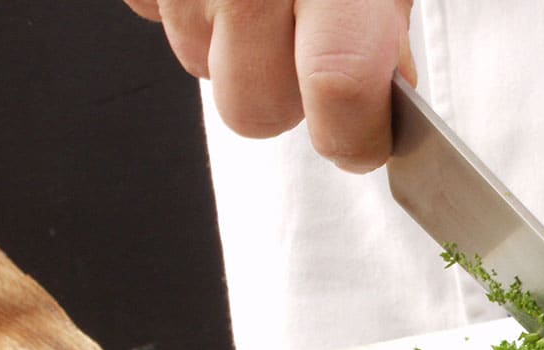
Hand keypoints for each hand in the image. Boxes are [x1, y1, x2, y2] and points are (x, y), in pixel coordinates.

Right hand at [123, 0, 414, 171]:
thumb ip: (385, 28)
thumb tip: (390, 96)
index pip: (339, 90)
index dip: (356, 136)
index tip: (365, 142)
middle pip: (254, 110)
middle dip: (287, 100)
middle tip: (307, 49)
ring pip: (198, 68)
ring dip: (235, 50)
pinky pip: (153, 17)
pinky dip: (187, 10)